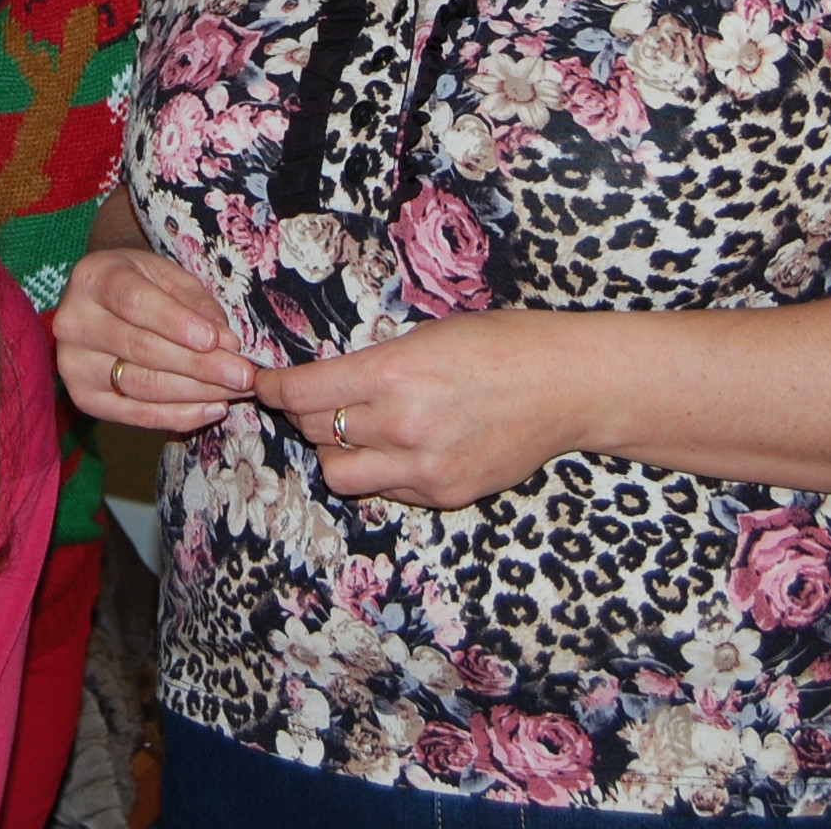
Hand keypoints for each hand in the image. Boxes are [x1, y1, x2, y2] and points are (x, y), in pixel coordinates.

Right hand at [56, 247, 256, 433]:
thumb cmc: (139, 283)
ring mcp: (74, 365)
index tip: (216, 340)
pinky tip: (212, 408)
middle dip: (201, 365)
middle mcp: (74, 323)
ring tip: (235, 391)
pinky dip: (179, 416)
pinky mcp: (85, 398)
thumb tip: (225, 341)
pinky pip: (138, 415)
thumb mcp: (167, 275)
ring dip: (197, 392)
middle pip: (143, 350)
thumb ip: (195, 303)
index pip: (135, 303)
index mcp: (93, 279)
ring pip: (143, 386)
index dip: (177, 323)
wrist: (101, 303)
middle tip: (243, 374)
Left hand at [256, 311, 589, 508]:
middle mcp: (399, 425)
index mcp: (390, 373)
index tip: (265, 385)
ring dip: (335, 451)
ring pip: (338, 473)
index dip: (274, 389)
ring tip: (354, 431)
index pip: (301, 394)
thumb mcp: (425, 337)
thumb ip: (372, 365)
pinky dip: (380, 471)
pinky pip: (384, 490)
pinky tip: (400, 447)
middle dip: (306, 415)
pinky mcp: (443, 494)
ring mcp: (422, 467)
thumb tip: (323, 383)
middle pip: (313, 432)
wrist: (566, 385)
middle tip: (314, 401)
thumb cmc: (499, 345)